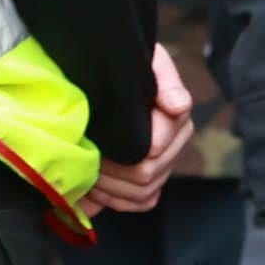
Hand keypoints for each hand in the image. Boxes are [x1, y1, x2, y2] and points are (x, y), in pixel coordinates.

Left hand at [82, 49, 198, 215]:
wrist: (107, 75)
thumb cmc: (123, 67)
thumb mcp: (146, 62)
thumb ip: (164, 81)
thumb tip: (178, 106)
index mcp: (176, 119)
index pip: (153, 148)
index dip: (122, 148)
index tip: (96, 137)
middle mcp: (174, 145)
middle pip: (147, 174)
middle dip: (110, 170)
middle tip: (85, 155)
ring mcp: (163, 165)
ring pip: (144, 192)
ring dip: (109, 187)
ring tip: (86, 170)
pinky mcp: (150, 182)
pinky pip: (143, 202)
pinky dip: (117, 201)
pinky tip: (95, 189)